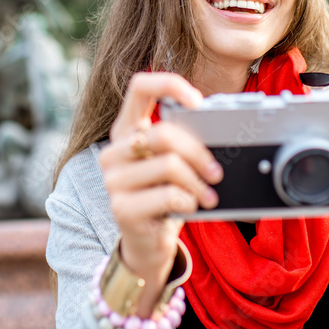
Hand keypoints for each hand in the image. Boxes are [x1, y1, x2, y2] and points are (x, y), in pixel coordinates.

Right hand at [98, 72, 221, 313]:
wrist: (147, 243)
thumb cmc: (164, 197)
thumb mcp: (172, 164)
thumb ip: (181, 142)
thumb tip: (216, 130)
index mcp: (126, 130)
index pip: (139, 88)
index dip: (170, 85)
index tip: (198, 102)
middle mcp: (113, 152)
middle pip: (164, 133)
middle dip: (199, 153)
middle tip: (216, 172)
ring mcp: (113, 181)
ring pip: (169, 165)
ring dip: (198, 183)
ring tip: (208, 196)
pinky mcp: (121, 208)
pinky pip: (168, 195)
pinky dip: (189, 202)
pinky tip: (189, 208)